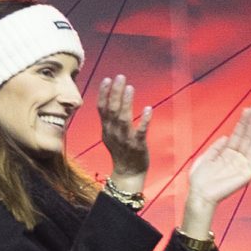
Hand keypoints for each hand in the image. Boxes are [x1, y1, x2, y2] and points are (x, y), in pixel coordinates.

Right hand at [95, 73, 150, 194]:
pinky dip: (144, 120)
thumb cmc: (120, 151)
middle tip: (120, 77)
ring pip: (124, 119)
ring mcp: (125, 139)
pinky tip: (149, 108)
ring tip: (130, 87)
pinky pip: (140, 132)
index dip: (103, 93)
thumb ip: (109, 119)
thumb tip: (109, 98)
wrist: (127, 174)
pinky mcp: (138, 146)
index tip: (107, 79)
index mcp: (106, 129)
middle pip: (112, 110)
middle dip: (115, 92)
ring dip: (127, 102)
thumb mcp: (109, 135)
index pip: (102, 109)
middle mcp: (113, 133)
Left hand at [180, 109, 250, 239]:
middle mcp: (236, 159)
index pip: (237, 136)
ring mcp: (242, 166)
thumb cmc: (200, 180)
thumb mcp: (205, 158)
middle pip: (246, 138)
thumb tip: (226, 137)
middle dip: (250, 123)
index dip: (242, 123)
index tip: (247, 110)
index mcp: (227, 155)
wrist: (200, 195)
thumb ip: (215, 148)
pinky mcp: (246, 174)